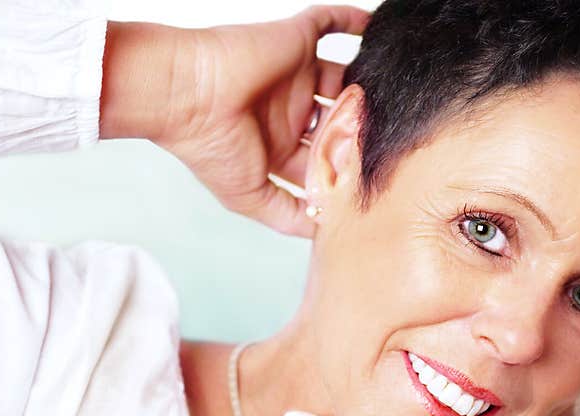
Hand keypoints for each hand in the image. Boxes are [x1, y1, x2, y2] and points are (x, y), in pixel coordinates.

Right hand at [159, 5, 368, 237]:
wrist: (186, 95)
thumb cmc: (210, 146)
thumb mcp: (251, 197)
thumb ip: (288, 215)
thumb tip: (324, 229)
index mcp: (279, 147)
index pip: (324, 160)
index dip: (345, 170)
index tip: (369, 180)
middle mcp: (289, 112)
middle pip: (339, 122)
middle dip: (360, 133)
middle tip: (388, 141)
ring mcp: (294, 76)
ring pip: (343, 80)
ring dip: (365, 89)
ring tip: (393, 99)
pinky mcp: (296, 41)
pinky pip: (332, 22)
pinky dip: (356, 22)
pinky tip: (376, 32)